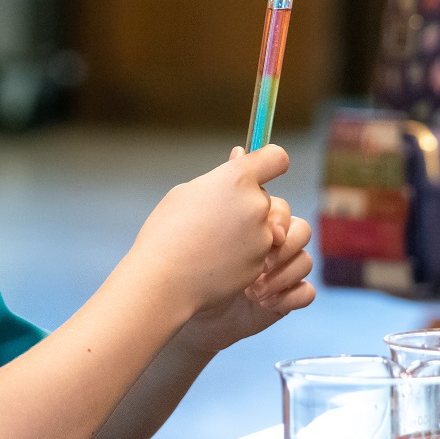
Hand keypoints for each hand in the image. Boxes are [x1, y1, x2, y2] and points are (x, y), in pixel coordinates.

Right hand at [130, 144, 289, 315]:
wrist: (164, 281)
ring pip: (263, 227)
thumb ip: (220, 177)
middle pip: (265, 197)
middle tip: (215, 218)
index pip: (275, 158)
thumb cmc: (166, 233)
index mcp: (237, 179)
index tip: (261, 171)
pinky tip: (215, 261)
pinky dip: (243, 256)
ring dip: (246, 232)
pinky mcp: (261, 263)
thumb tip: (239, 157)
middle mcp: (256, 205)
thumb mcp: (186, 193)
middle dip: (247, 205)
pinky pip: (258, 253)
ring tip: (211, 243)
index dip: (269, 162)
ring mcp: (262, 237)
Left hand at [177, 195, 315, 354]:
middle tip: (260, 264)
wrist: (176, 309)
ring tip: (254, 291)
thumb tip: (240, 163)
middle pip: (301, 230)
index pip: (280, 208)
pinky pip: (307, 292)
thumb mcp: (198, 221)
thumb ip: (222, 195)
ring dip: (283, 275)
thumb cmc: (182, 264)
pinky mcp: (280, 300)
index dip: (279, 218)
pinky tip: (263, 303)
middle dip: (284, 247)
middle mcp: (264, 244)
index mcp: (247, 222)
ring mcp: (274, 272)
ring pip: (305, 261)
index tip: (266, 231)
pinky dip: (290, 297)